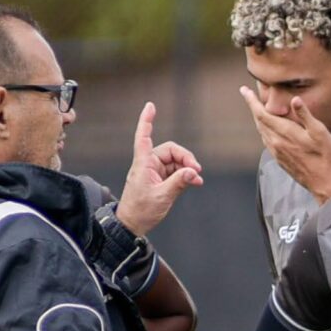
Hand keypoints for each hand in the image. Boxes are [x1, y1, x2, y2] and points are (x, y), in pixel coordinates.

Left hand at [117, 103, 203, 235]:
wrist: (133, 224)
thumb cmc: (141, 210)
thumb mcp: (162, 196)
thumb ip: (179, 182)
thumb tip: (194, 172)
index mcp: (143, 164)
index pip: (144, 137)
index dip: (146, 121)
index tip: (150, 106)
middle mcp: (149, 164)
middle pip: (171, 151)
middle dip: (185, 157)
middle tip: (196, 170)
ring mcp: (155, 172)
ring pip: (176, 162)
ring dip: (188, 168)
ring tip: (197, 179)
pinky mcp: (161, 180)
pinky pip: (176, 172)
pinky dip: (186, 175)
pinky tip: (194, 181)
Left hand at [239, 86, 330, 201]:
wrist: (325, 184)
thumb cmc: (327, 157)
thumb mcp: (320, 133)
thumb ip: (306, 115)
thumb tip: (294, 99)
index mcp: (285, 133)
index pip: (261, 113)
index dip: (251, 101)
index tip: (244, 90)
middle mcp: (276, 143)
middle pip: (259, 121)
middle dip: (252, 107)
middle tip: (247, 95)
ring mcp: (277, 153)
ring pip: (262, 132)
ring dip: (258, 119)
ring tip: (258, 109)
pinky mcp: (280, 161)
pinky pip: (267, 142)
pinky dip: (264, 131)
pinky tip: (268, 130)